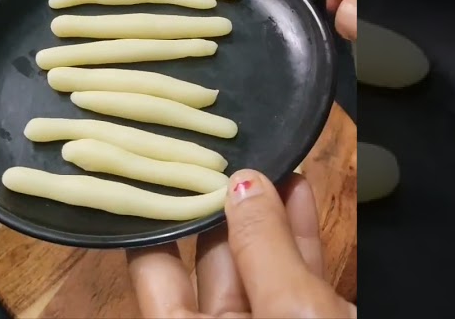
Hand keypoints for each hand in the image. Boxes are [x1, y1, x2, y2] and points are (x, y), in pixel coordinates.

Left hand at [127, 170, 354, 317]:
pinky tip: (299, 194)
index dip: (155, 221)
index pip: (154, 274)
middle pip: (209, 268)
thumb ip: (266, 252)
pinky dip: (300, 238)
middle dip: (218, 210)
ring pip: (261, 269)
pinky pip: (299, 281)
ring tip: (267, 161)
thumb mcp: (292, 317)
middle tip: (220, 153)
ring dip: (266, 215)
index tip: (157, 167)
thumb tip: (242, 186)